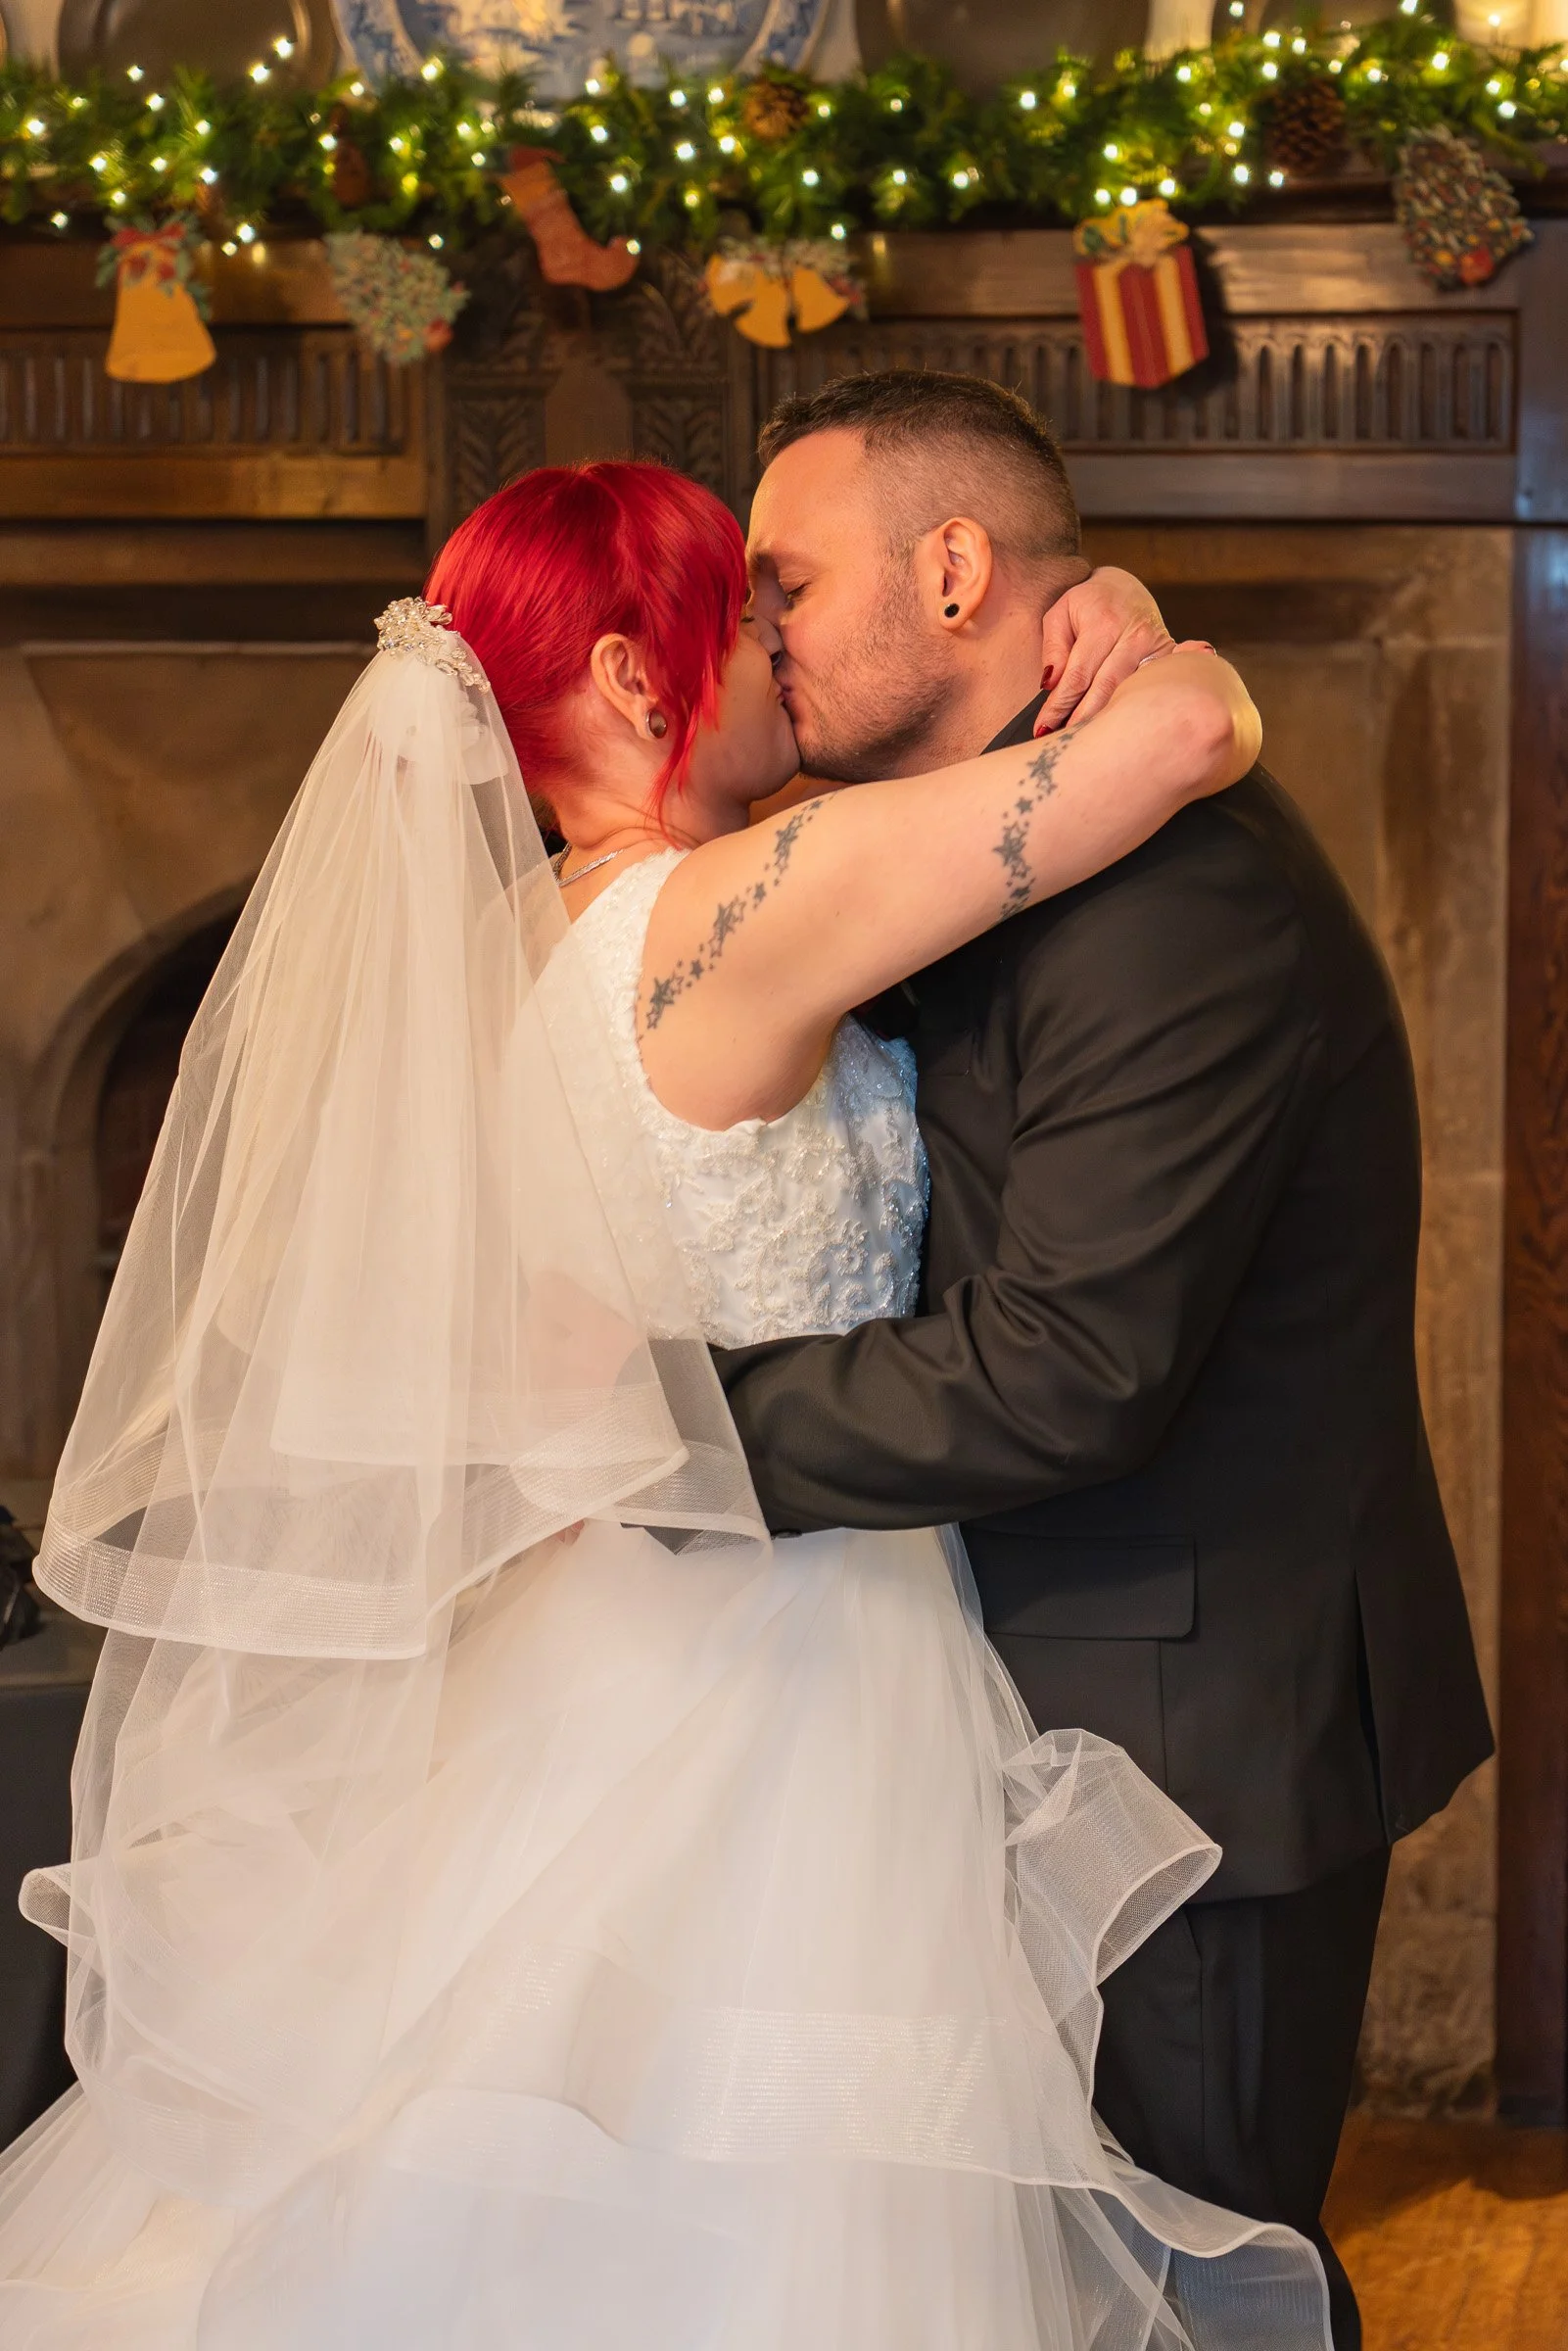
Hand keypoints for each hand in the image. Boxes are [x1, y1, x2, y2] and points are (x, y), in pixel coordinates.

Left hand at [1037, 568, 1173, 733]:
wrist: (1124, 586)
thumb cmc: (1087, 603)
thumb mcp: (1059, 613)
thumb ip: (1053, 648)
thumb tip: (1050, 684)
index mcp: (1104, 623)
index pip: (1078, 676)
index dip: (1059, 705)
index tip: (1043, 727)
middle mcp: (1134, 635)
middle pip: (1105, 689)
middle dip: (1081, 719)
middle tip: (1062, 742)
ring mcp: (1155, 647)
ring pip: (1128, 693)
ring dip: (1105, 720)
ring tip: (1085, 741)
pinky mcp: (1166, 656)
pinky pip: (1147, 688)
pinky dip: (1131, 709)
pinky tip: (1117, 728)